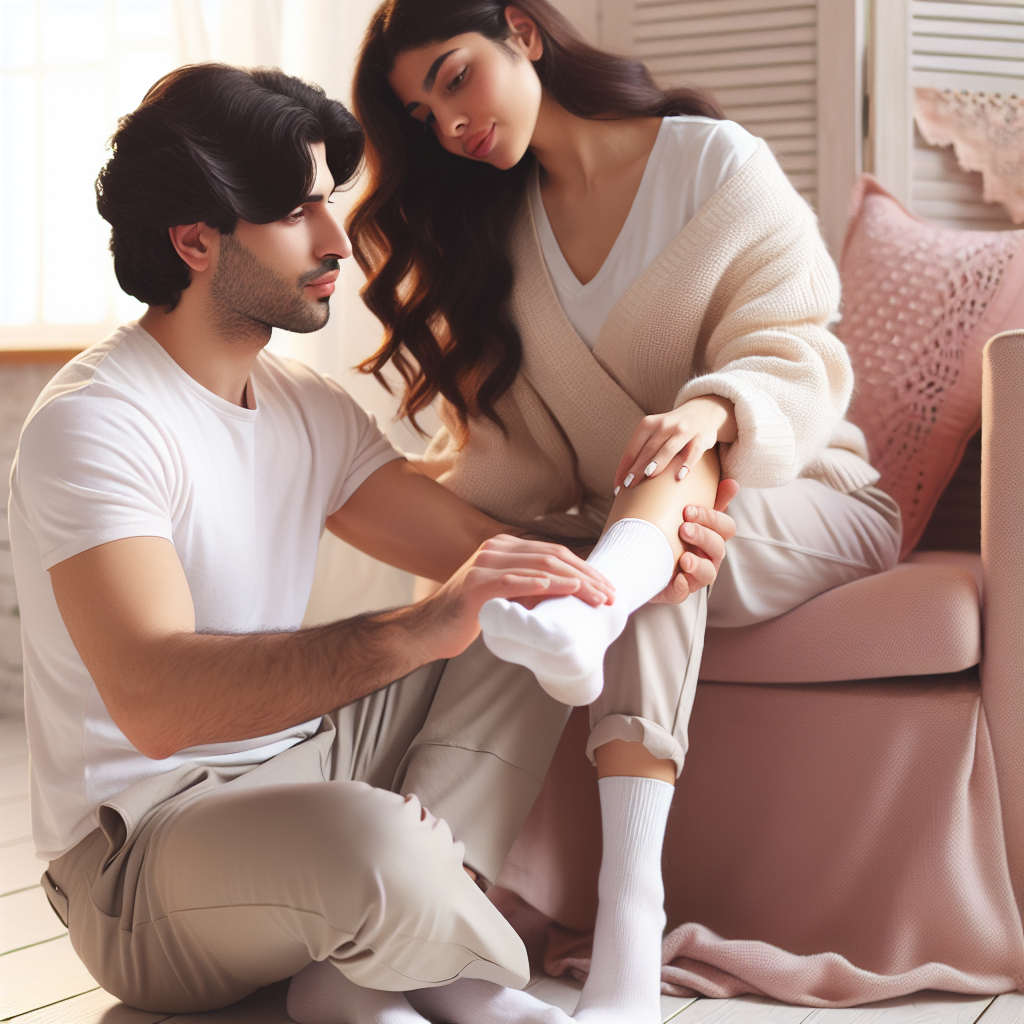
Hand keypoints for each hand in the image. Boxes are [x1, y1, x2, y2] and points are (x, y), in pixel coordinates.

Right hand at [421, 534, 614, 657]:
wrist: (429, 630)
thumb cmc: (470, 616)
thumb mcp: (507, 596)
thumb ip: (532, 586)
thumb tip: (573, 591)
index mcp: (505, 547)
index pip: (554, 552)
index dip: (585, 568)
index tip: (607, 588)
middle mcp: (495, 549)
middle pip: (552, 556)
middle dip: (587, 576)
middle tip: (609, 596)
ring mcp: (484, 564)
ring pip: (539, 566)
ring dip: (573, 583)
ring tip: (595, 598)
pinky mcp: (475, 584)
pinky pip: (512, 581)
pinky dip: (538, 584)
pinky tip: (558, 589)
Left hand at [615, 396, 737, 489]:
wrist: (703, 412)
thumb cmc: (672, 430)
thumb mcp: (655, 433)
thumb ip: (642, 450)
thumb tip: (624, 479)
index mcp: (649, 424)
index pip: (632, 449)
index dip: (624, 467)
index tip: (617, 486)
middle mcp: (665, 425)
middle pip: (648, 450)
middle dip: (637, 468)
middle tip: (628, 485)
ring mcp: (684, 430)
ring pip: (668, 449)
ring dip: (658, 462)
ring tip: (648, 476)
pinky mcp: (700, 437)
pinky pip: (693, 452)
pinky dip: (686, 464)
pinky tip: (679, 476)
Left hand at [650, 478, 738, 603]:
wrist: (635, 557)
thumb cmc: (667, 531)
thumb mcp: (684, 514)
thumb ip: (707, 499)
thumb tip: (732, 482)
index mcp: (712, 536)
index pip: (726, 528)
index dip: (712, 519)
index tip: (688, 510)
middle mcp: (708, 557)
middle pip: (718, 549)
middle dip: (703, 537)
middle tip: (684, 528)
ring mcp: (693, 577)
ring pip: (708, 574)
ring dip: (698, 565)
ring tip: (684, 558)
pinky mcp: (675, 592)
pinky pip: (683, 594)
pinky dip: (682, 587)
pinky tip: (677, 578)